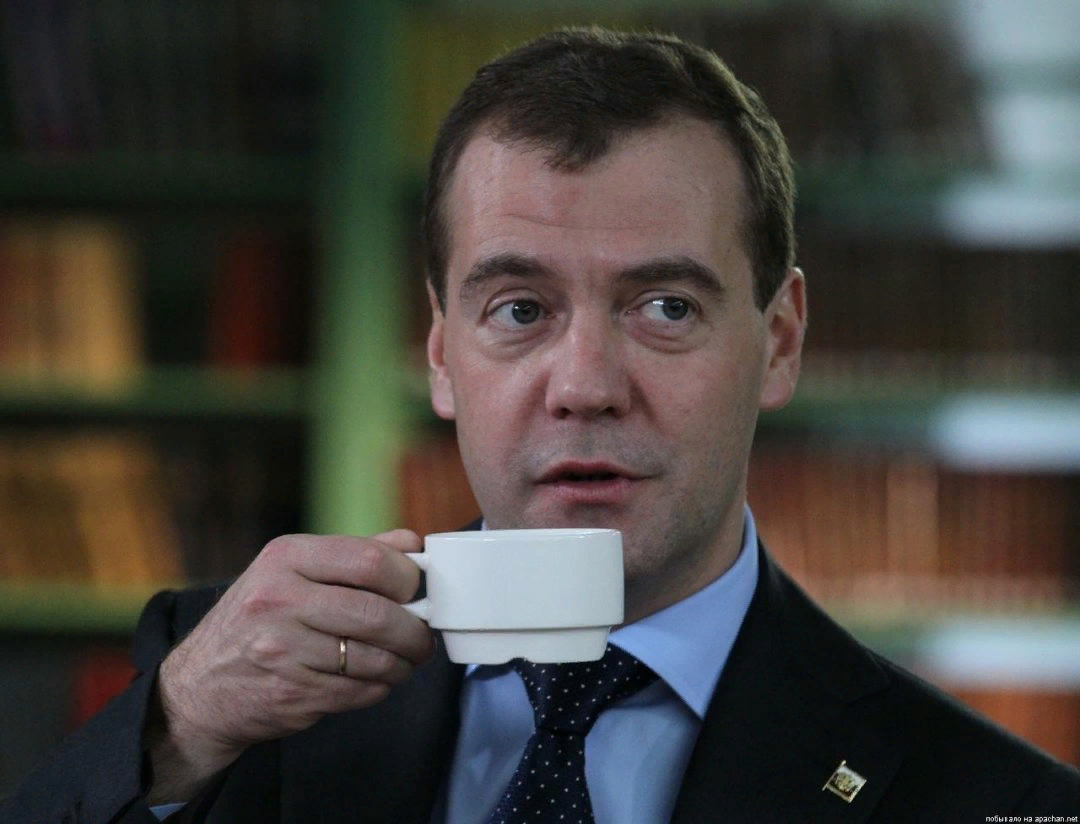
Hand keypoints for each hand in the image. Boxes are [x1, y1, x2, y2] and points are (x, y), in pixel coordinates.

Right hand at [147, 529, 434, 801]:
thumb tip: (412, 544)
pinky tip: (375, 680)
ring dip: (402, 664)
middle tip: (422, 638)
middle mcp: (279, 600)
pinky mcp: (291, 693)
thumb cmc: (258, 620)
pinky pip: (359, 691)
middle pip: (378, 613)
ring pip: (375, 658)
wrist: (198, 688)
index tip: (415, 591)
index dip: (406, 578)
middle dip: (414, 630)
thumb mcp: (291, 571)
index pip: (370, 560)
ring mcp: (282, 650)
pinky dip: (379, 688)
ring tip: (403, 661)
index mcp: (286, 558)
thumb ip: (354, 554)